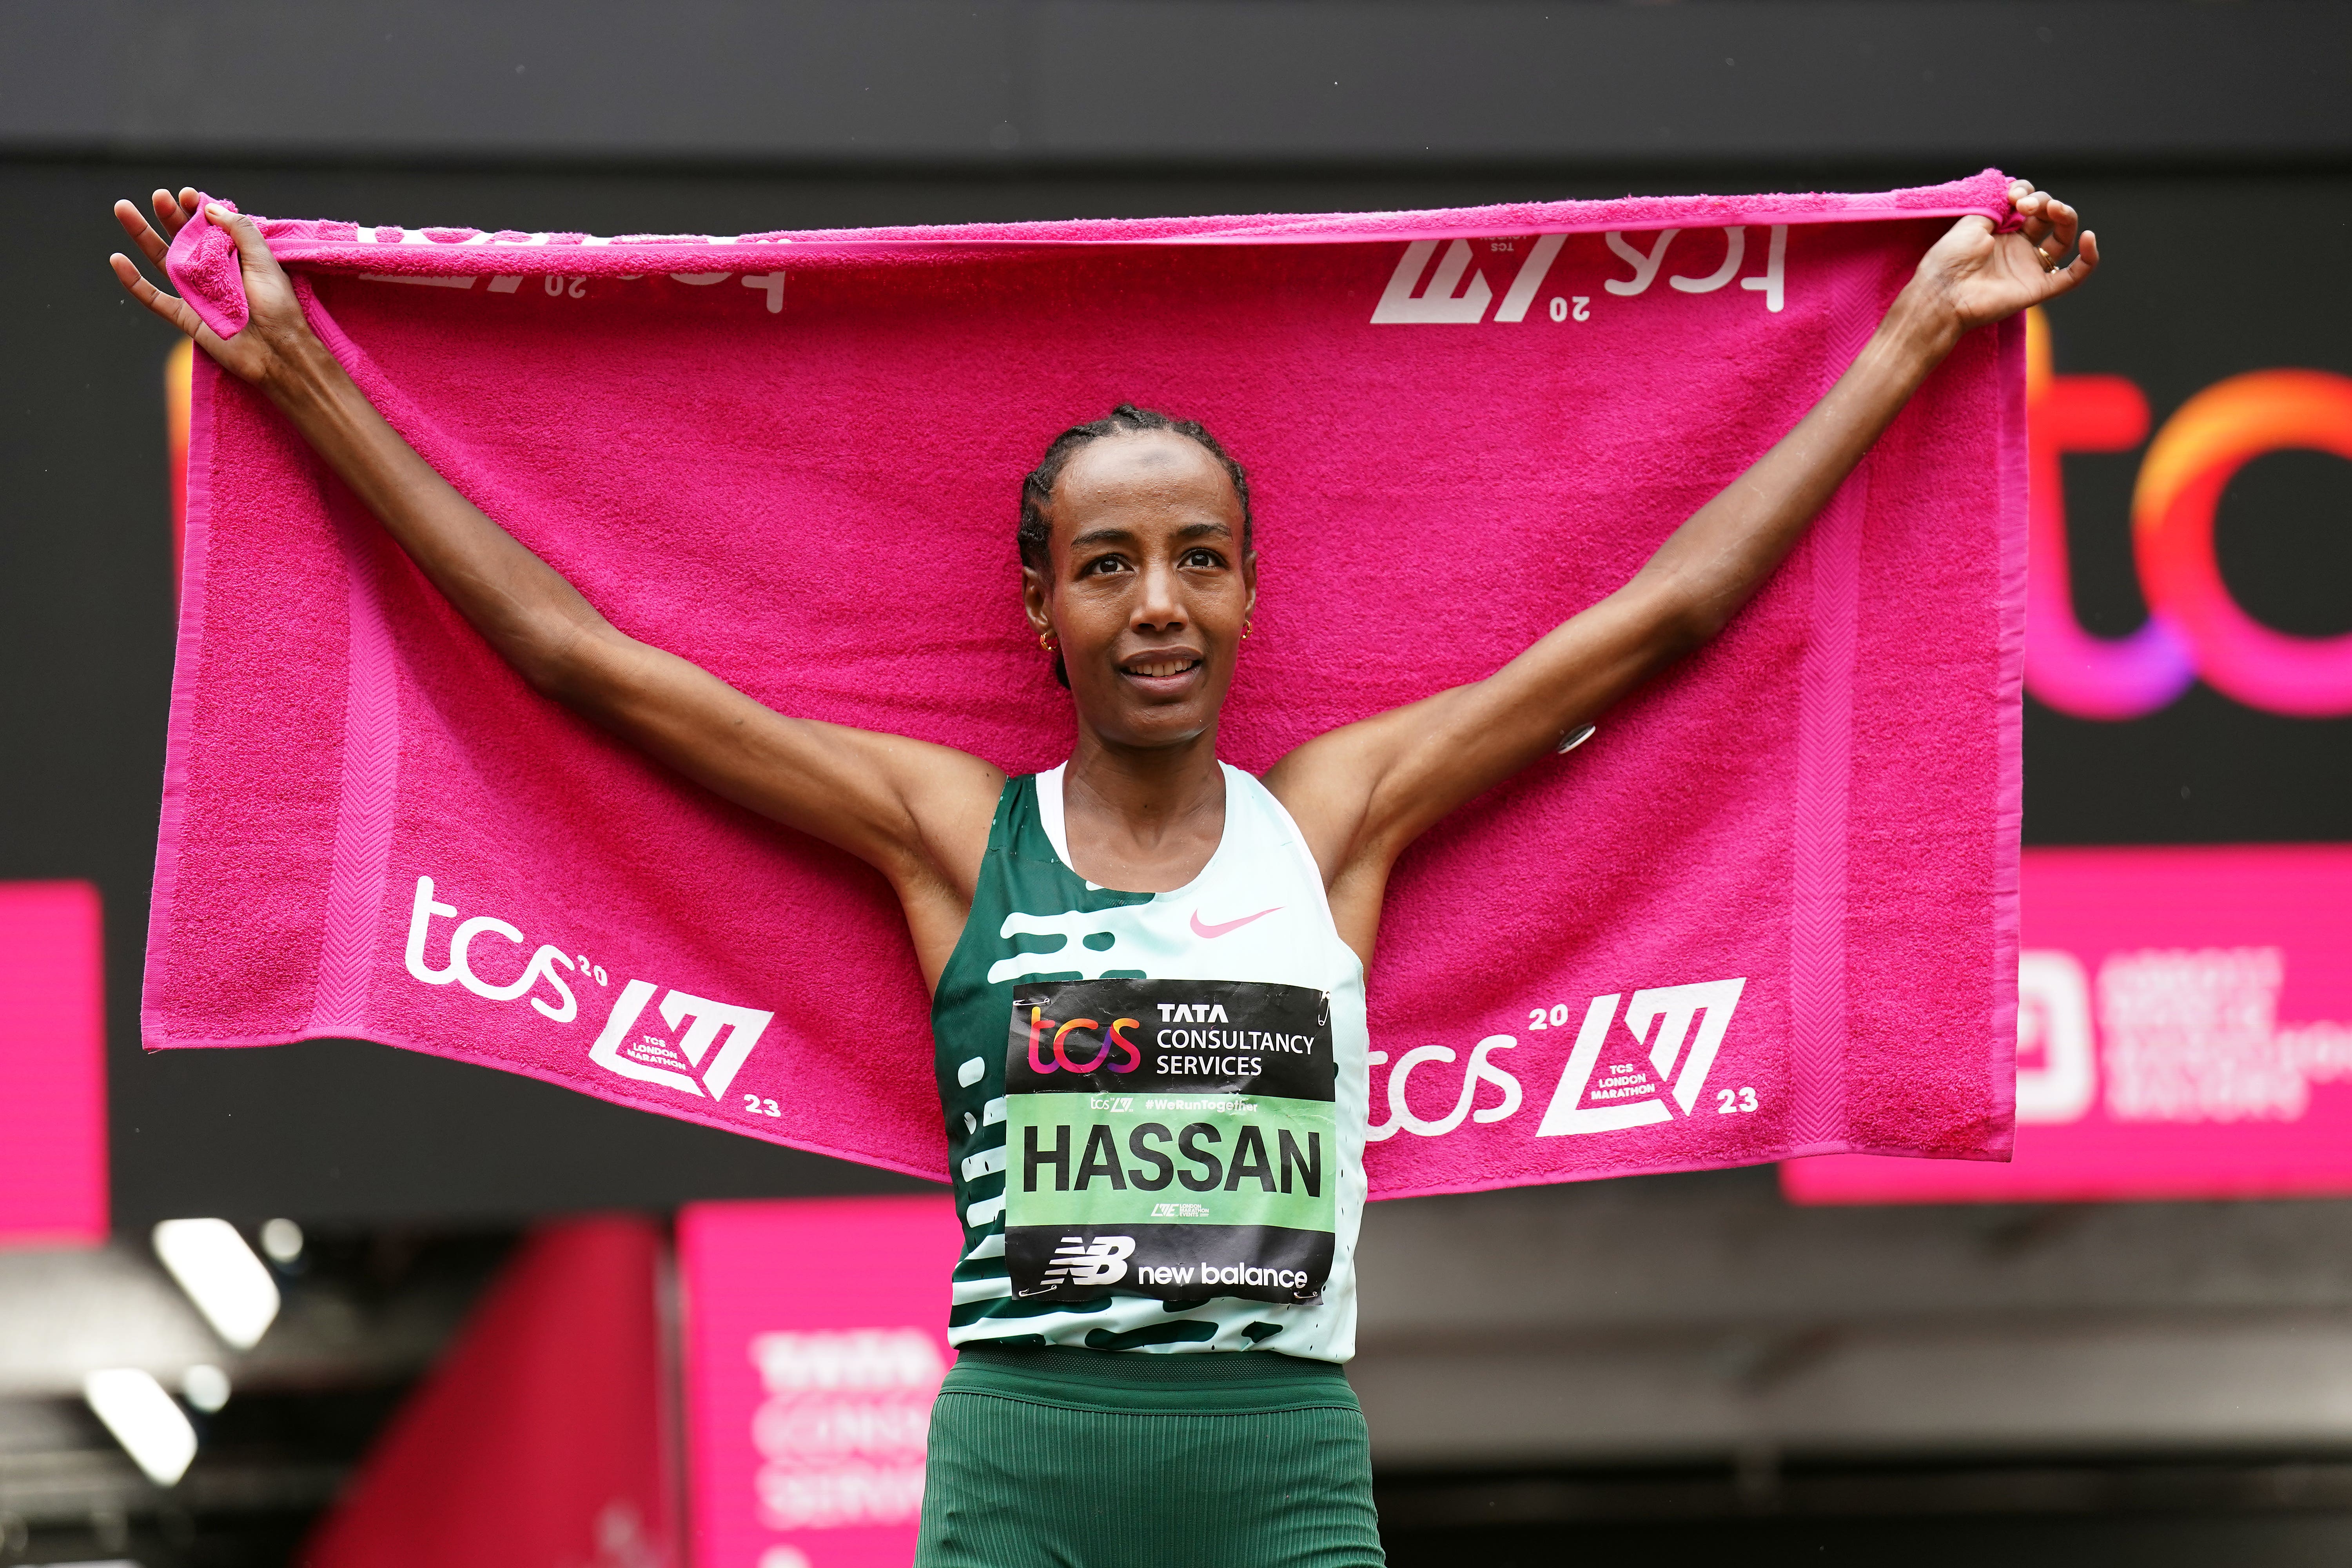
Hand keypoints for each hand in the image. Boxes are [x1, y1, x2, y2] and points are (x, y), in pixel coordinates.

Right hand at [109, 188, 318, 391]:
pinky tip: (117, 260)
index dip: (196, 210)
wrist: (278, 351)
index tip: (186, 194)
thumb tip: (210, 206)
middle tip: (158, 196)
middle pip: (182, 239)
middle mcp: (213, 273)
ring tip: (123, 209)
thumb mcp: (265, 261)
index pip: (209, 228)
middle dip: (168, 216)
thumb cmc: (278, 308)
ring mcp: (196, 294)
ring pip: (162, 260)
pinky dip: (134, 282)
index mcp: (234, 258)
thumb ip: (241, 231)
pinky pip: (154, 298)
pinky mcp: (186, 317)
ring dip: (142, 235)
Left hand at [1897, 179, 2099, 349]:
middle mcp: (2018, 247)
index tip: (2012, 196)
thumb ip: (1998, 204)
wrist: (1943, 293)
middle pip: (2049, 217)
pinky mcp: (2038, 288)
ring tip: (2054, 209)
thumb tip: (2017, 192)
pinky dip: (2088, 258)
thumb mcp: (1972, 220)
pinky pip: (2072, 276)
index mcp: (2001, 230)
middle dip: (2044, 202)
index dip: (2027, 192)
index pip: (2029, 204)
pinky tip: (2088, 238)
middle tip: (2025, 205)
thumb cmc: (1949, 258)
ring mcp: (2029, 267)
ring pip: (2064, 239)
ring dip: (2066, 218)